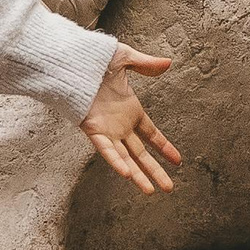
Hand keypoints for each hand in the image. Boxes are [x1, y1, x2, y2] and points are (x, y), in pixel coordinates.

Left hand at [83, 43, 180, 192]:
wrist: (71, 60)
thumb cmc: (94, 58)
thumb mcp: (125, 58)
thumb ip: (146, 65)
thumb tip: (168, 63)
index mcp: (130, 110)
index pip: (151, 135)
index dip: (164, 148)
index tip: (177, 161)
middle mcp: (120, 125)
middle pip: (141, 154)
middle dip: (155, 171)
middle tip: (168, 188)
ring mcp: (107, 130)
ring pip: (125, 158)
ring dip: (138, 175)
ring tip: (150, 191)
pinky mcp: (92, 130)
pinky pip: (106, 150)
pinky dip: (116, 162)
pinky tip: (127, 174)